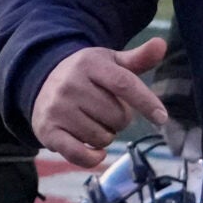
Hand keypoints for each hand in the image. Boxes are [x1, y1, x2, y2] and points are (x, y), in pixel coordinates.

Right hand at [31, 36, 176, 168]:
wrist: (41, 83)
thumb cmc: (87, 75)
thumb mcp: (110, 63)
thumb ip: (138, 58)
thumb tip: (161, 44)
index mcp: (89, 64)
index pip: (124, 84)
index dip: (146, 102)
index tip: (161, 118)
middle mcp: (70, 85)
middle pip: (117, 116)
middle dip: (120, 120)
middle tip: (106, 112)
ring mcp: (57, 109)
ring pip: (102, 137)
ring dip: (105, 136)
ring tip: (92, 123)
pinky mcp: (48, 131)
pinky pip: (80, 154)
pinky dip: (92, 157)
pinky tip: (95, 151)